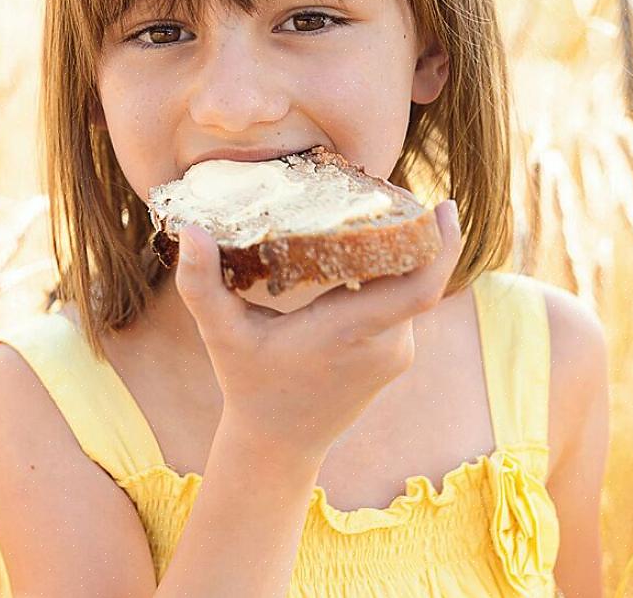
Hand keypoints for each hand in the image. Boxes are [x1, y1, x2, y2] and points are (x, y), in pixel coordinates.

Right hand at [174, 200, 461, 460]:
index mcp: (350, 333)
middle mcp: (385, 344)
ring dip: (402, 252)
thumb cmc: (249, 385)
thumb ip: (201, 284)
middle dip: (414, 231)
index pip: (419, 289)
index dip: (441, 246)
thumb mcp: (221, 334)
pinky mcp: (395, 355)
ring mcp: (395, 353)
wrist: (278, 444)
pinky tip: (370, 248)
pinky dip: (394, 273)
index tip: (444, 205)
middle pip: (418, 275)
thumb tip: (189, 230)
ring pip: (411, 288)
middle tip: (388, 188)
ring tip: (374, 211)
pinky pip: (404, 303)